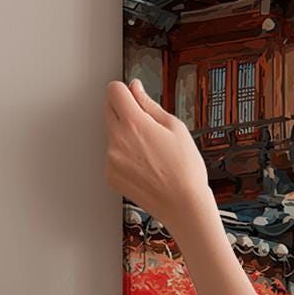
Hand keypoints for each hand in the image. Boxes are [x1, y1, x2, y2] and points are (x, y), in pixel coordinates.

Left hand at [104, 78, 214, 231]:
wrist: (183, 205)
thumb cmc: (185, 170)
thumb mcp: (175, 128)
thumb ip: (149, 105)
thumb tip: (136, 89)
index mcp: (134, 124)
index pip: (113, 90)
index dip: (125, 90)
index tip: (133, 96)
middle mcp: (117, 140)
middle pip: (108, 109)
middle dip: (123, 110)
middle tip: (147, 125)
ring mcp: (111, 159)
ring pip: (111, 133)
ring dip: (124, 134)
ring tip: (150, 150)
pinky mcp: (110, 175)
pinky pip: (112, 155)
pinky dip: (124, 156)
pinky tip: (145, 165)